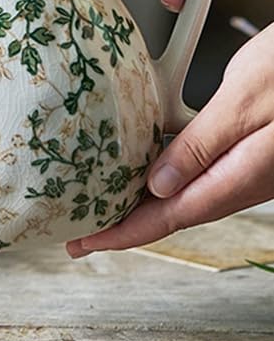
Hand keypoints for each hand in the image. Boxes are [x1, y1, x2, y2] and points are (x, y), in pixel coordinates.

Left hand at [66, 22, 273, 256]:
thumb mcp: (247, 96)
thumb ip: (205, 143)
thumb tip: (158, 184)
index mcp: (243, 174)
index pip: (170, 216)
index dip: (124, 232)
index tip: (85, 244)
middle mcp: (249, 179)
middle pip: (176, 211)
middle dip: (128, 223)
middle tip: (84, 230)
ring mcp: (255, 168)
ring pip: (190, 194)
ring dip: (147, 202)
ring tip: (106, 201)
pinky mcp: (259, 151)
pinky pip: (205, 173)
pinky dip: (172, 177)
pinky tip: (152, 166)